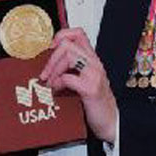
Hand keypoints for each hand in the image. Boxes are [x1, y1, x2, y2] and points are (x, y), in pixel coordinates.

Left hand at [39, 28, 118, 142]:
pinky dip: (57, 83)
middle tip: (45, 73)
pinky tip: (56, 90)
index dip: (61, 35)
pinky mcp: (91, 89)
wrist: (110, 122)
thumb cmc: (95, 102)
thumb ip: (70, 69)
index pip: (78, 33)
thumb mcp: (83, 80)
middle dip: (51, 58)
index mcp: (91, 59)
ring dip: (53, 70)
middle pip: (68, 44)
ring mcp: (94, 75)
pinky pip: (68, 77)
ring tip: (49, 83)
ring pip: (68, 56)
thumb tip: (46, 64)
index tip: (50, 48)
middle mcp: (94, 63)